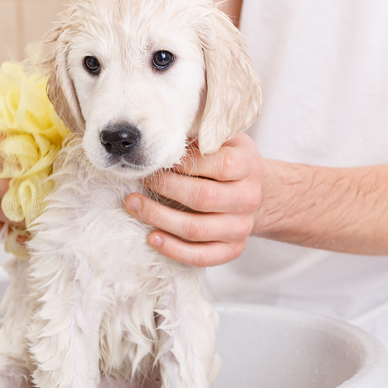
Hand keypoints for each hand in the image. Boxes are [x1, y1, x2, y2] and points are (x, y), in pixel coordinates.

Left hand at [124, 134, 263, 266]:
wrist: (254, 191)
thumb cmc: (228, 160)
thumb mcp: (223, 140)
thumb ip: (201, 135)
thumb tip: (162, 132)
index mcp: (248, 165)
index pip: (218, 165)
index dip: (185, 164)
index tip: (159, 160)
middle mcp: (249, 198)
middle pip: (202, 198)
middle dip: (165, 189)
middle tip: (140, 180)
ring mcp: (241, 226)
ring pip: (196, 229)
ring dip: (159, 218)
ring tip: (134, 206)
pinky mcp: (233, 249)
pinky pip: (202, 256)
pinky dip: (174, 250)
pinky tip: (152, 237)